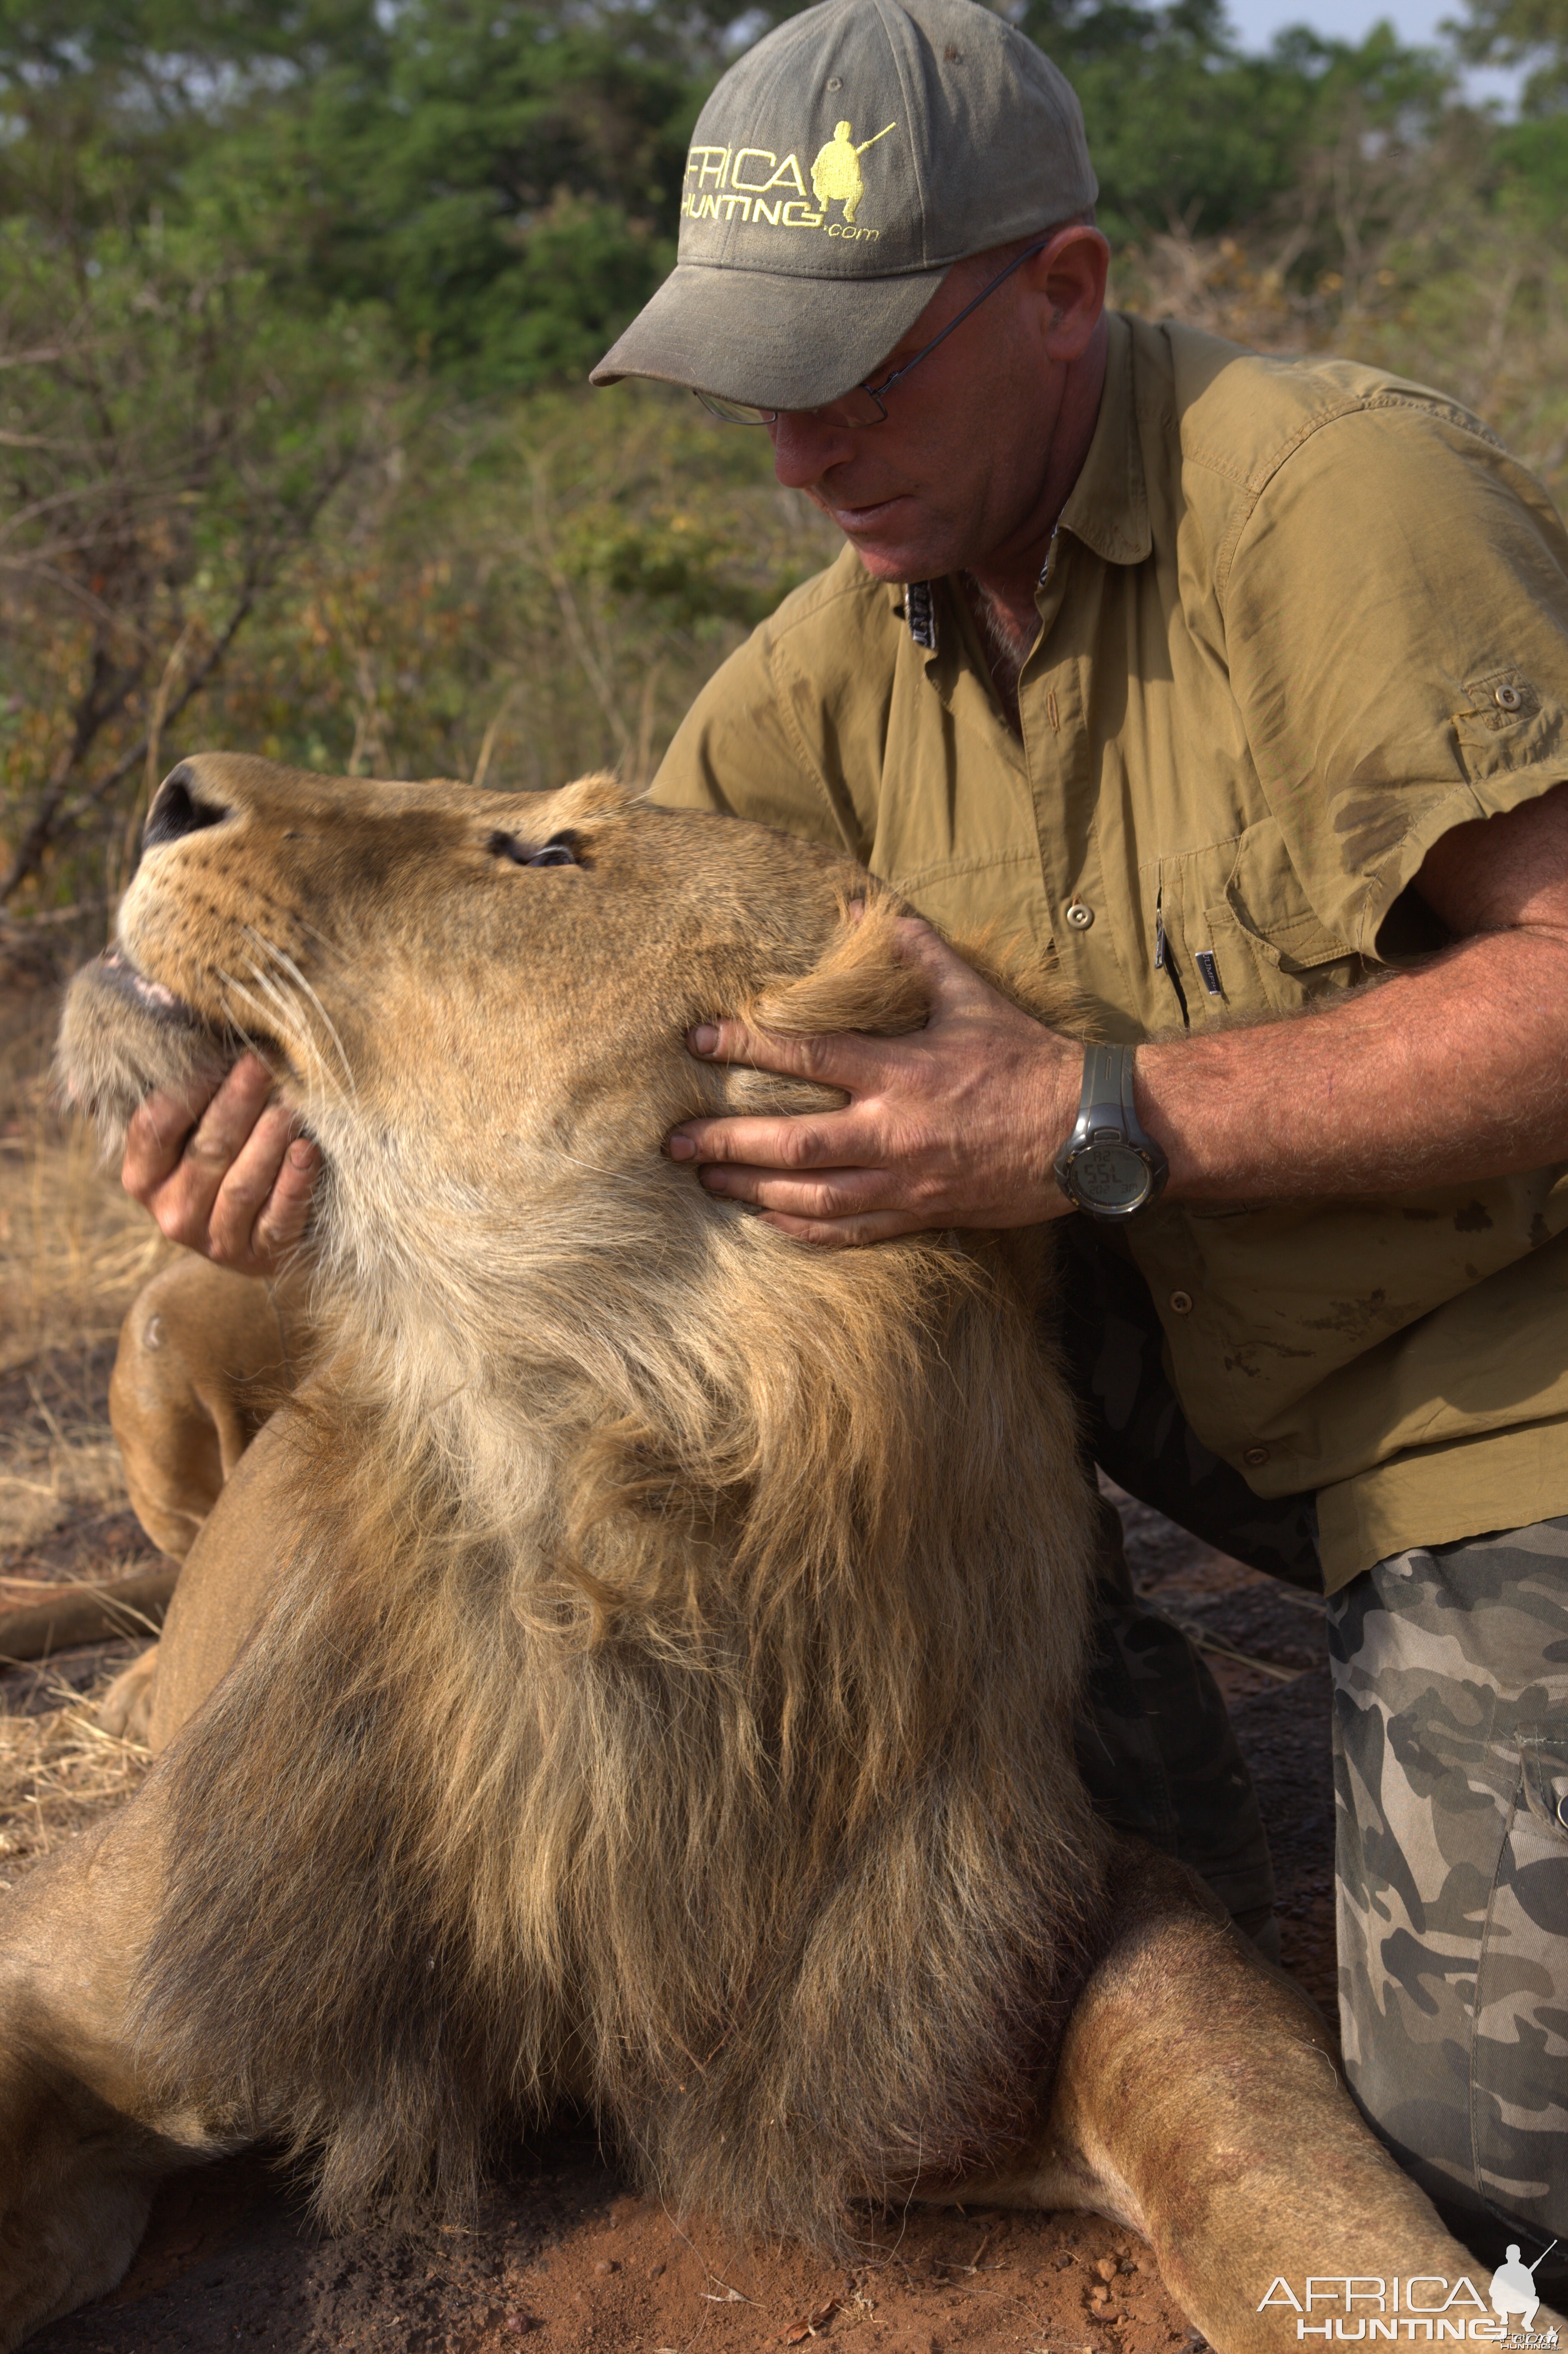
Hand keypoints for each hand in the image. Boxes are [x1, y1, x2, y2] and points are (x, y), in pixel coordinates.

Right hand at [121, 1054, 319, 1274]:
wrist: (261, 1235)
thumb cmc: (226, 1160)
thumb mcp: (192, 1132)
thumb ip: (185, 1092)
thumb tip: (183, 1024)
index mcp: (143, 1177)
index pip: (154, 1126)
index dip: (187, 1088)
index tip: (220, 1053)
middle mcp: (172, 1213)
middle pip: (206, 1151)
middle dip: (237, 1103)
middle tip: (263, 1065)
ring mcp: (215, 1241)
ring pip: (242, 1185)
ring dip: (269, 1141)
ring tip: (291, 1105)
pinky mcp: (260, 1257)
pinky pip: (278, 1218)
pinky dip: (294, 1183)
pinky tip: (308, 1152)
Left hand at [667, 918, 1079, 1244]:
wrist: (1087, 1131)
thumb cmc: (1029, 1060)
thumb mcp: (974, 997)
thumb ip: (920, 954)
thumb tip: (875, 907)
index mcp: (901, 1072)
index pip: (806, 1057)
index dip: (746, 1047)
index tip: (697, 1042)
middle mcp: (894, 1131)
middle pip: (791, 1143)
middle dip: (724, 1142)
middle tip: (672, 1142)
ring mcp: (906, 1180)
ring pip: (811, 1196)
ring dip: (751, 1188)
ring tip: (706, 1179)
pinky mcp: (924, 1213)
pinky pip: (851, 1231)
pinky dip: (804, 1229)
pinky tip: (768, 1220)